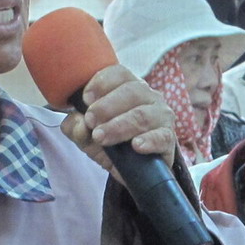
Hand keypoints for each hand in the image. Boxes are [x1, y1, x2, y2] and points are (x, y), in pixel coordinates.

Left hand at [60, 65, 179, 182]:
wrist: (133, 170)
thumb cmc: (111, 143)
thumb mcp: (87, 136)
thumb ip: (76, 128)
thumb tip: (78, 124)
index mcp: (128, 87)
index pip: (119, 73)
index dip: (101, 82)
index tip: (86, 98)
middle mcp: (148, 97)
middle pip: (131, 91)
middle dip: (106, 106)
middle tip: (91, 121)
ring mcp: (161, 117)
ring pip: (142, 115)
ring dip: (119, 126)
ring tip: (101, 137)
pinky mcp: (168, 139)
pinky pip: (162, 136)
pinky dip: (149, 140)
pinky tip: (136, 145)